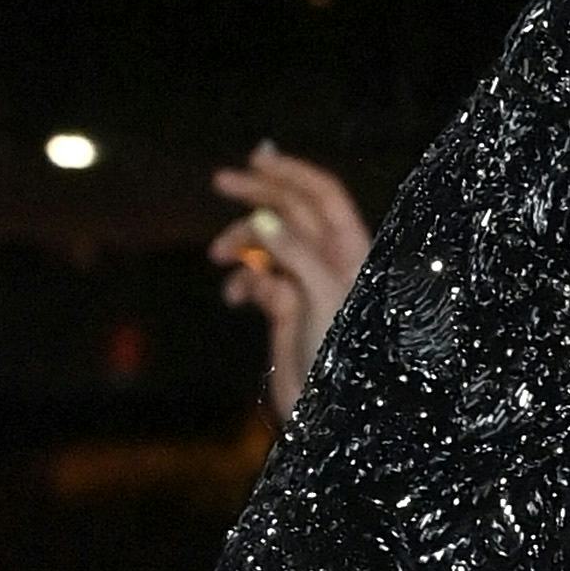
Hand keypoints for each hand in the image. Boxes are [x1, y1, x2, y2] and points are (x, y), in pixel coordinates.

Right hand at [213, 145, 373, 418]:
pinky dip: (242, 281)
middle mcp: (330, 262)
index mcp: (350, 251)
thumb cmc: (340, 353)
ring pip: (268, 244)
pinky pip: (258, 279)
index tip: (256, 159)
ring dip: (241, 243)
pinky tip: (235, 298)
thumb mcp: (321, 295)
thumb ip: (294, 253)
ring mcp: (306, 284)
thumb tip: (263, 219)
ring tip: (219, 257)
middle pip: (292, 213)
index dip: (293, 172)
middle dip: (257, 197)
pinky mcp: (286, 308)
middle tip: (220, 182)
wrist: (328, 412)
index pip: (324, 196)